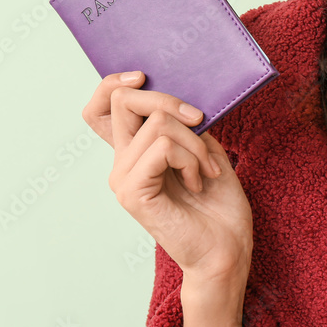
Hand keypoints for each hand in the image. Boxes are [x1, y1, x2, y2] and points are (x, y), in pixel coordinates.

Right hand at [83, 71, 252, 282]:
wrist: (227, 250)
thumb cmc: (219, 205)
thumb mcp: (205, 149)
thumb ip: (185, 123)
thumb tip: (177, 95)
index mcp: (135, 153)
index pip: (100, 109)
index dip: (112, 84)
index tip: (143, 76)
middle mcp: (121, 164)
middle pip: (122, 101)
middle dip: (169, 100)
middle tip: (200, 121)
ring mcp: (123, 179)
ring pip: (157, 124)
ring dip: (196, 142)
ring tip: (206, 169)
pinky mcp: (133, 193)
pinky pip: (163, 147)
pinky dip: (192, 158)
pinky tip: (198, 182)